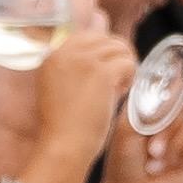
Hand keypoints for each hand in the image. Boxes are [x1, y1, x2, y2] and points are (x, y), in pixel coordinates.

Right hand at [17, 0, 137, 182]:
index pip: (87, 35)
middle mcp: (64, 52)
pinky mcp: (100, 73)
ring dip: (125, 66)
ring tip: (119, 88)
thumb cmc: (64, 126)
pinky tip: (121, 93)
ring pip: (120, 47)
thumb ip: (74, 68)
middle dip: (116, 57)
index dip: (101, 52)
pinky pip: (128, 62)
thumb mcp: (60, 88)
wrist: (63, 147)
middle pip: (105, 37)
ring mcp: (83, 60)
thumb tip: (105, 48)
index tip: (102, 76)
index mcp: (52, 55)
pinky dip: (131, 77)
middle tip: (116, 82)